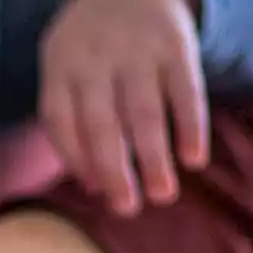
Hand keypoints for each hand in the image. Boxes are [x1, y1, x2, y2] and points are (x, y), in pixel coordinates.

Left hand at [40, 0, 207, 215]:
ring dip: (154, 156)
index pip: (60, 120)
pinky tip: (193, 159)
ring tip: (162, 195)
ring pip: (144, 112)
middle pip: (100, 123)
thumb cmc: (92, 47)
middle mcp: (95, 59)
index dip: (76, 159)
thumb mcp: (66, 66)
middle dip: (113, 169)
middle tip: (126, 209)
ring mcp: (136, 51)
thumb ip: (73, 120)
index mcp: (59, 66)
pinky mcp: (176, 44)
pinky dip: (190, 125)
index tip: (96, 192)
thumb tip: (93, 185)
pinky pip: (185, 90)